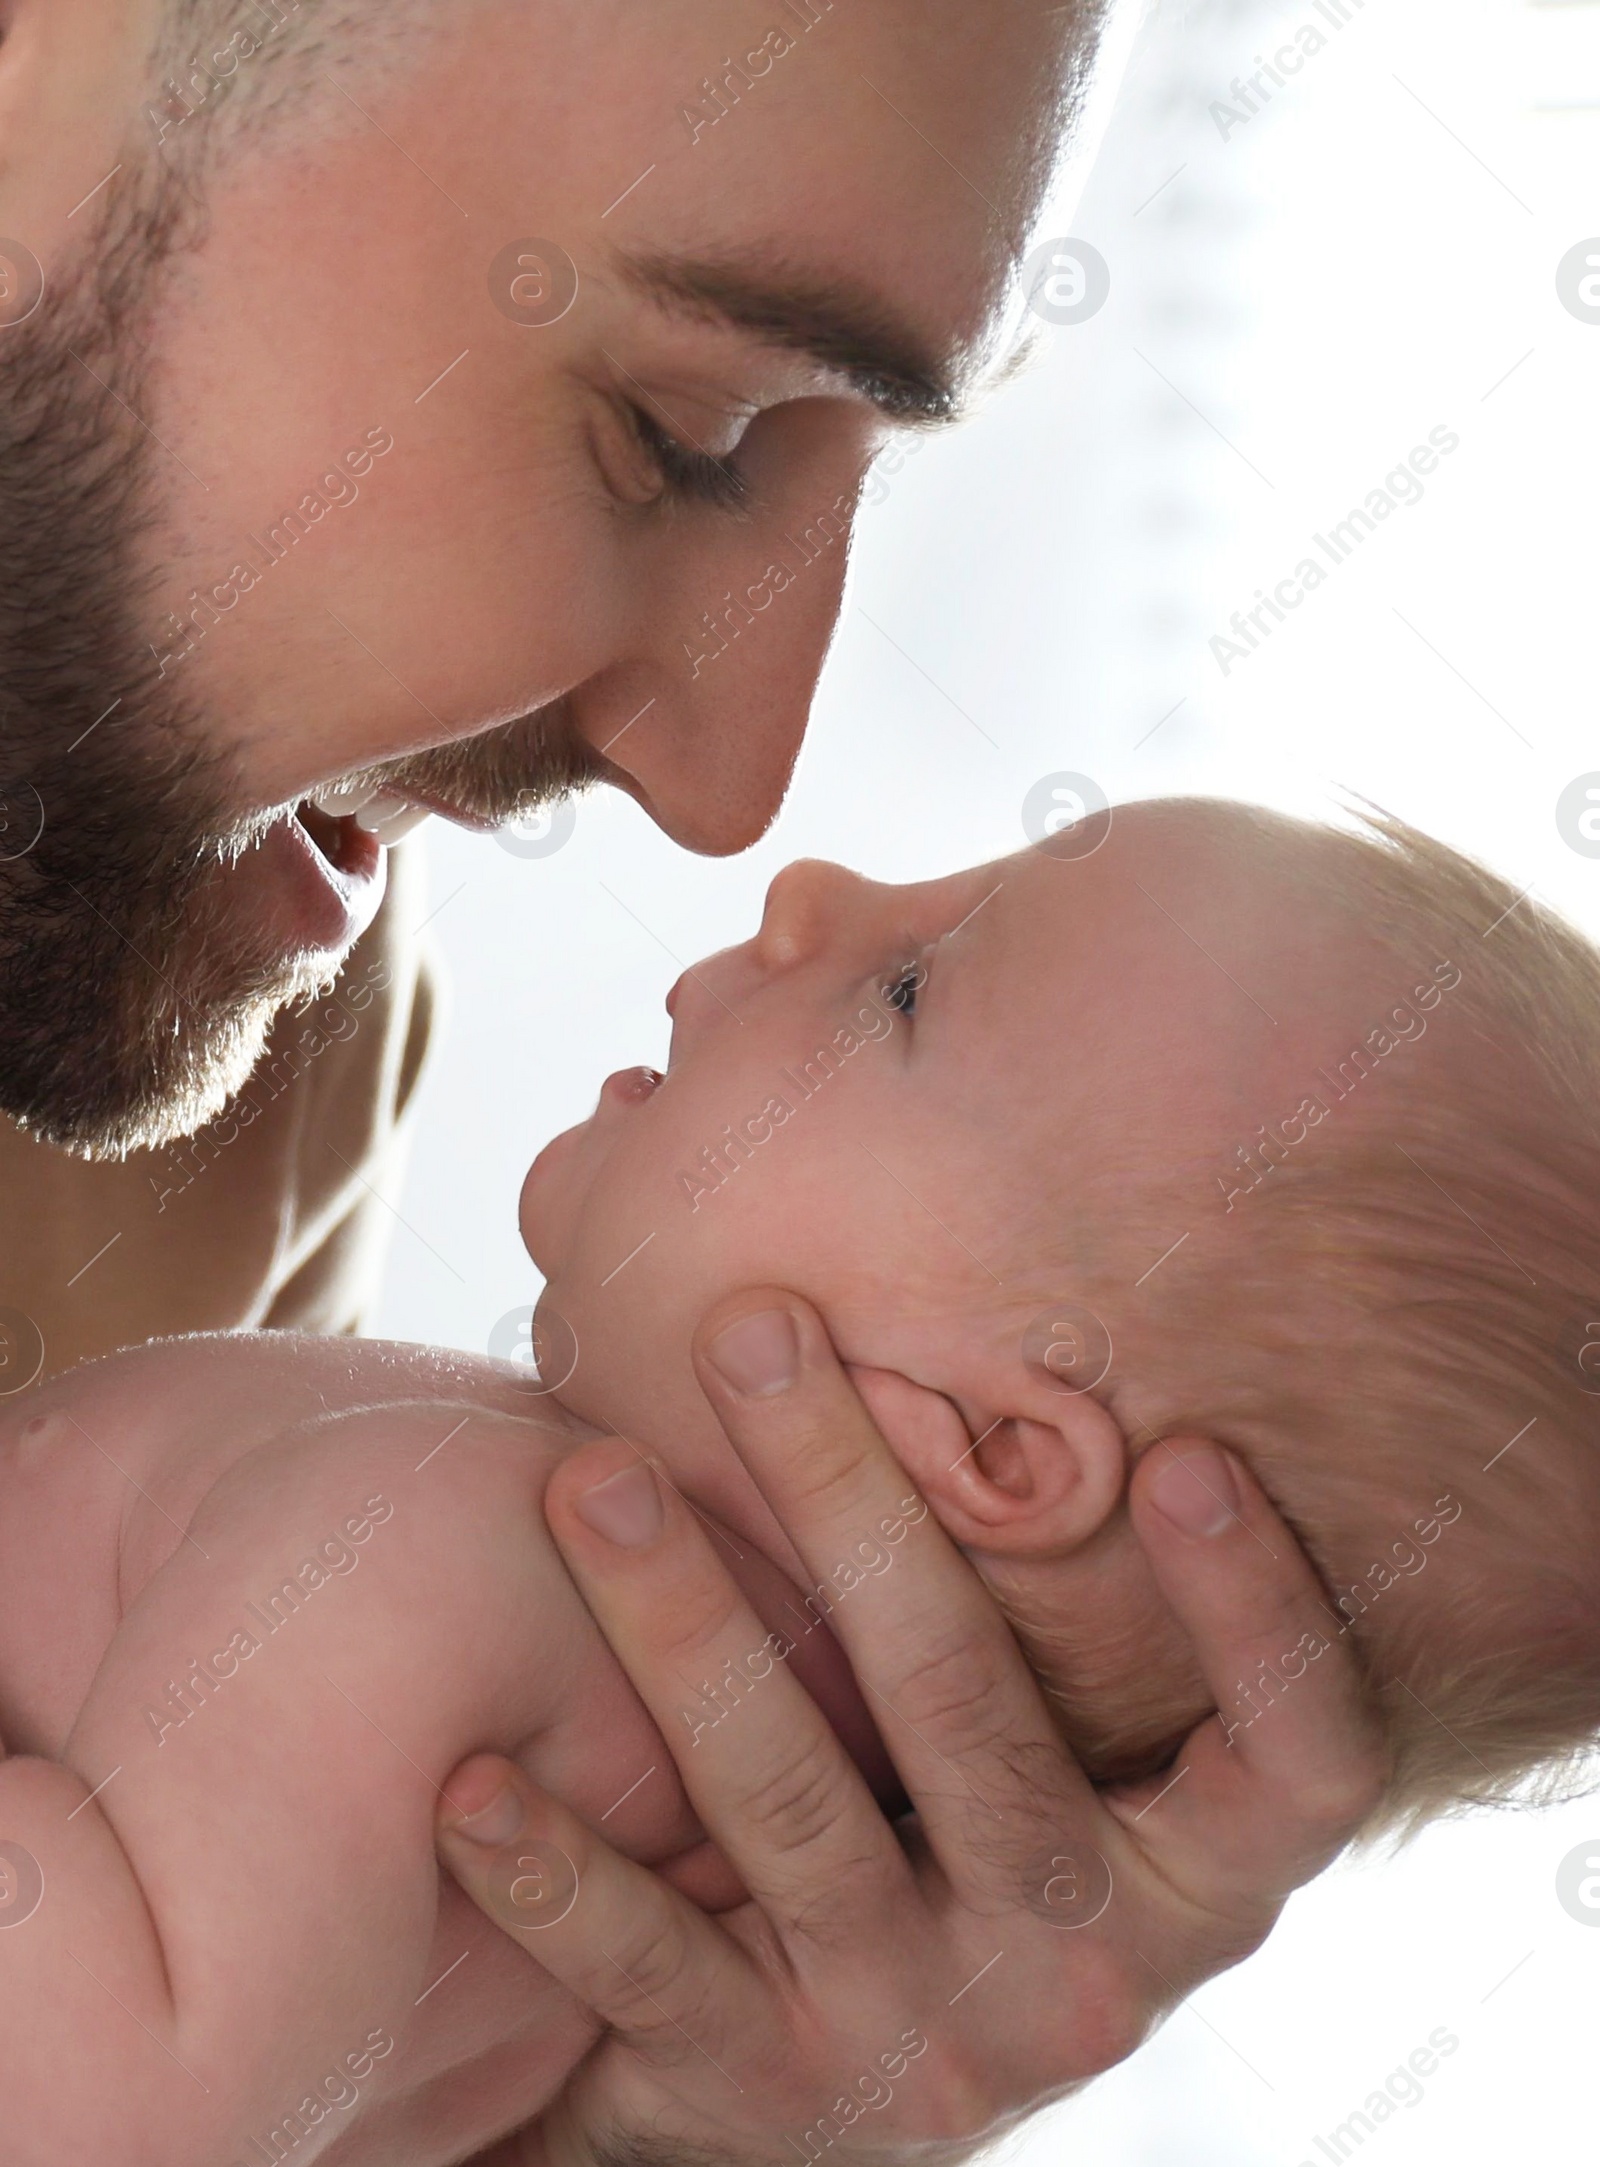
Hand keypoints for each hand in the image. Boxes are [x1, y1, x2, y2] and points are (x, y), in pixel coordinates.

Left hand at [438, 1292, 1384, 2163]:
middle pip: (973, 1716)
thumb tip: (1014, 1351)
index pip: (1296, 1762)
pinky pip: (652, 1972)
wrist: (859, 2110)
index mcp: (1190, 1881)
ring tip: (590, 1478)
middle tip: (750, 1331)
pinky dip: (561, 1873)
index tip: (1184, 1453)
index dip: (1258, 1616)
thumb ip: (1059, 1629)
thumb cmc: (979, 1858)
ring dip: (687, 1629)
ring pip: (797, 1809)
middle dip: (850, 1504)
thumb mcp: (1067, 1780)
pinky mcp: (767, 2097)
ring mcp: (925, 2041)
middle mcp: (1080, 1969)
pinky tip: (475, 1781)